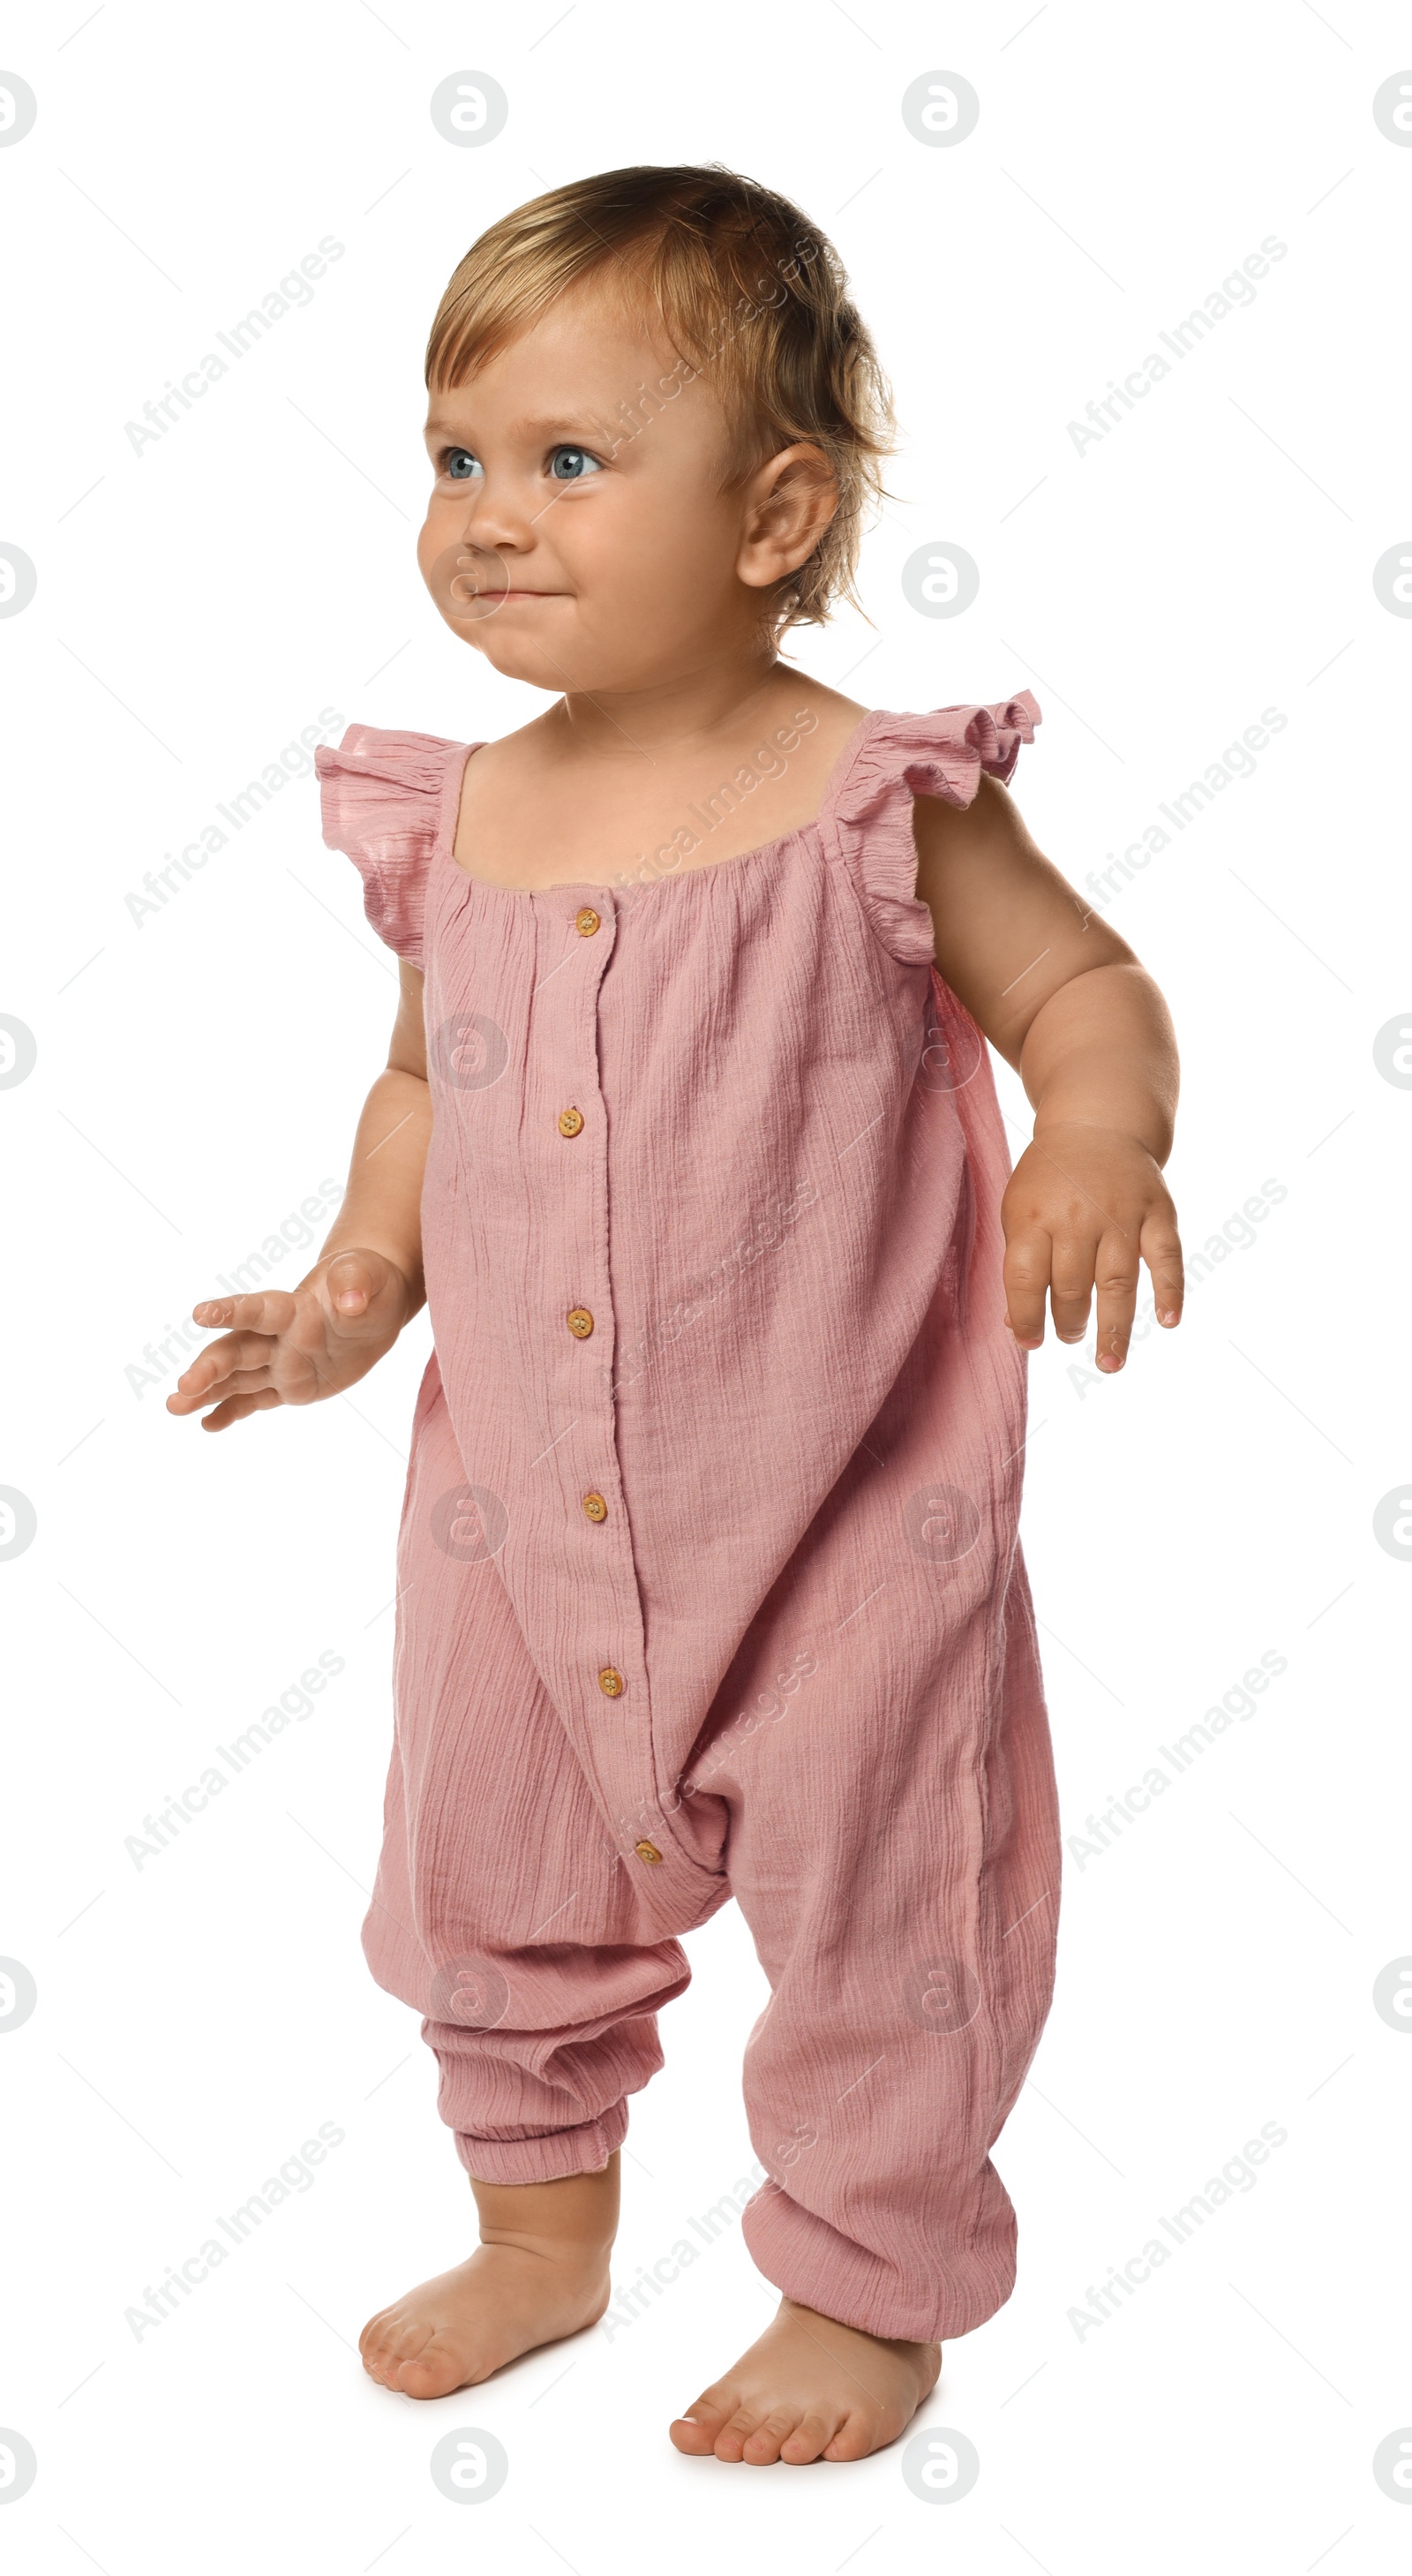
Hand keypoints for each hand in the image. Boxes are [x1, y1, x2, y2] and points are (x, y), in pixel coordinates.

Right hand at [166, 1248, 416, 1431]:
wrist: (374, 1303)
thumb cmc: (368, 1281)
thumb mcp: (369, 1276)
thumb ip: (355, 1284)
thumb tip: (349, 1302)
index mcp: (293, 1308)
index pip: (258, 1310)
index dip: (231, 1311)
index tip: (200, 1314)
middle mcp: (278, 1338)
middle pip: (236, 1352)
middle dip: (208, 1369)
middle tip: (182, 1387)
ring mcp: (280, 1363)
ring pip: (236, 1379)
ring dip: (205, 1393)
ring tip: (174, 1407)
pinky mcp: (290, 1386)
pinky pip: (255, 1401)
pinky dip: (230, 1412)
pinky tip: (206, 1425)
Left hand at [1000, 1124, 1183, 1371]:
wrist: (1097, 1125)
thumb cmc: (1050, 1180)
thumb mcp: (1018, 1211)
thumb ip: (1018, 1265)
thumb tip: (1017, 1328)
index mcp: (1034, 1216)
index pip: (1025, 1279)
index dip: (1025, 1318)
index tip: (1030, 1343)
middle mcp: (1078, 1217)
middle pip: (1071, 1286)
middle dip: (1069, 1323)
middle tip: (1070, 1336)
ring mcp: (1121, 1214)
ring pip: (1117, 1281)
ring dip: (1114, 1327)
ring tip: (1109, 1362)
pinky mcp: (1158, 1212)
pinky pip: (1167, 1257)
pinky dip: (1170, 1290)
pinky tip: (1168, 1321)